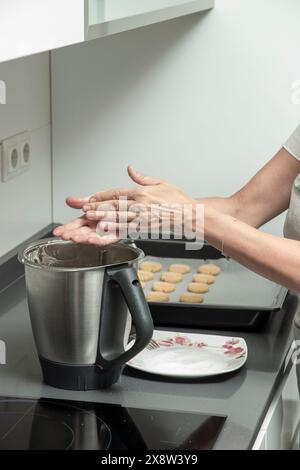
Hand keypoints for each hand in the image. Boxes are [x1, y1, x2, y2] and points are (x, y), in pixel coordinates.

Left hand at [53, 166, 195, 244]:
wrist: (191, 215)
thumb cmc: (178, 201)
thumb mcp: (160, 183)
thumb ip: (142, 178)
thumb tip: (131, 169)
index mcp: (142, 192)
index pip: (116, 193)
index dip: (101, 196)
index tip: (90, 198)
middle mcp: (140, 205)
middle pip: (113, 206)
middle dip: (96, 207)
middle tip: (84, 209)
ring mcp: (142, 218)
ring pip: (117, 218)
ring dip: (101, 218)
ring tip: (89, 219)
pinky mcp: (145, 229)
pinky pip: (126, 230)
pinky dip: (114, 231)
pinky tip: (105, 232)